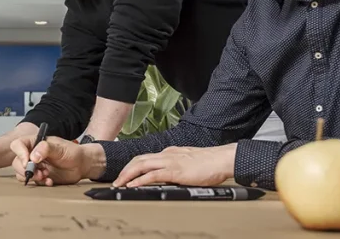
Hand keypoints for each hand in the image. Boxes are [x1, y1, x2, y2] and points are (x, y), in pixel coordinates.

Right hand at [10, 136, 89, 185]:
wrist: (81, 166)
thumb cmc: (72, 152)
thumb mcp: (61, 148)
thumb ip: (46, 149)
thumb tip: (33, 156)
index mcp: (35, 143)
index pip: (18, 144)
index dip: (20, 153)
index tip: (27, 162)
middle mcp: (32, 154)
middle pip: (17, 161)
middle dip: (26, 169)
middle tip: (39, 172)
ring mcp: (35, 166)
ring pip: (21, 173)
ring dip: (32, 177)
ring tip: (45, 176)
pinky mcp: (39, 176)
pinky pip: (32, 181)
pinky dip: (39, 183)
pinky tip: (49, 181)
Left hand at [113, 144, 236, 187]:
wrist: (222, 159)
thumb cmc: (210, 163)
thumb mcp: (189, 162)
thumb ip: (178, 166)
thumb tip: (170, 176)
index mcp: (170, 152)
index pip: (146, 157)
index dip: (133, 166)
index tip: (126, 174)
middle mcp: (167, 154)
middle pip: (139, 159)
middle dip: (125, 170)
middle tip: (117, 180)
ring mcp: (170, 161)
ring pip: (141, 165)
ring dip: (128, 175)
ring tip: (119, 184)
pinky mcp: (174, 171)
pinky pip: (152, 175)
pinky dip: (139, 180)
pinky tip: (133, 186)